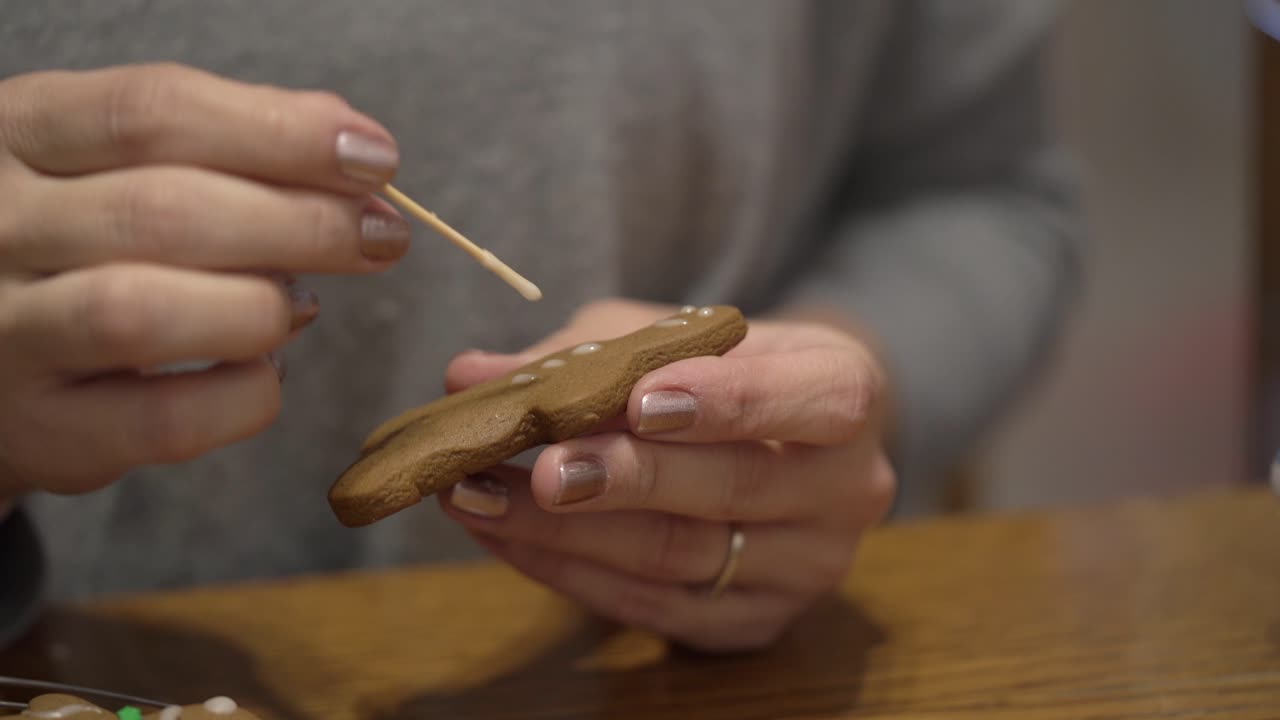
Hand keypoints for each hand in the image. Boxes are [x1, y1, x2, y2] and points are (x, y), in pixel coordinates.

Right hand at [0, 63, 409, 499]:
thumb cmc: (76, 243)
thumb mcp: (112, 165)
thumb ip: (219, 145)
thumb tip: (348, 146)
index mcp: (17, 132)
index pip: (154, 113)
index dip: (283, 133)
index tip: (375, 158)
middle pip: (164, 212)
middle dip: (303, 223)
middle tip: (382, 236)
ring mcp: (10, 334)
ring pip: (146, 313)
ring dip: (264, 306)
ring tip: (310, 303)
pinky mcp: (44, 432)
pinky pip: (167, 421)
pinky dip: (245, 393)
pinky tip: (266, 370)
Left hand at [440, 299, 895, 651]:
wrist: (783, 440)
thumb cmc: (721, 370)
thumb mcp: (667, 338)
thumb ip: (580, 354)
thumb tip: (469, 375)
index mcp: (847, 394)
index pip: (814, 401)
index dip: (730, 402)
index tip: (640, 399)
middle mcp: (846, 489)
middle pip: (736, 487)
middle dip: (628, 478)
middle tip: (540, 468)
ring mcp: (806, 566)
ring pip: (683, 556)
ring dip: (568, 531)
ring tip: (481, 496)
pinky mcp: (755, 620)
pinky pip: (654, 606)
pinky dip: (570, 571)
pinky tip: (507, 538)